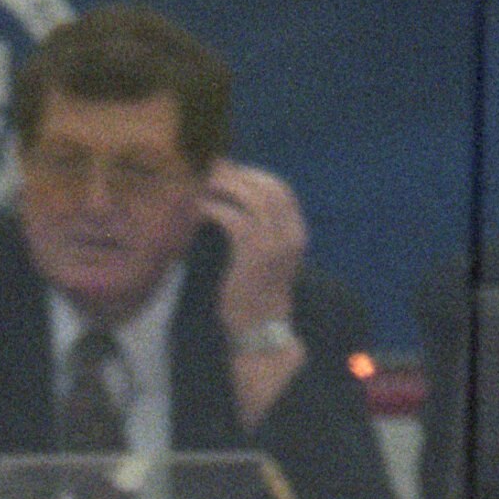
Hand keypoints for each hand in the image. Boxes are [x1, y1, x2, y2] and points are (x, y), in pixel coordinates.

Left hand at [200, 160, 307, 341]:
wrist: (259, 330)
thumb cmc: (256, 296)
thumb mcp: (268, 260)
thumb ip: (263, 233)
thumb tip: (239, 204)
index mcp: (297, 234)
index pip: (281, 190)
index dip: (256, 174)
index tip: (233, 169)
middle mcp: (290, 235)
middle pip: (268, 187)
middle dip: (239, 174)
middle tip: (214, 169)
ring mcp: (274, 244)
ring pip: (251, 197)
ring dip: (225, 186)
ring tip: (205, 184)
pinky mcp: (253, 254)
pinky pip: (232, 218)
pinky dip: (214, 209)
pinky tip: (200, 209)